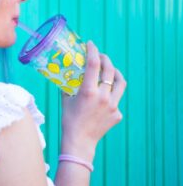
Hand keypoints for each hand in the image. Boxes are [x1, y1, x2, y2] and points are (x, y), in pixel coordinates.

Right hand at [60, 40, 126, 160]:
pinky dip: (110, 95)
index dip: (92, 50)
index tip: (90, 43)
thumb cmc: (69, 120)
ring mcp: (113, 106)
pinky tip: (103, 98)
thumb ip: (69, 85)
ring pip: (120, 83)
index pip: (93, 64)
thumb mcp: (66, 99)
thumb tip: (68, 73)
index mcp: (88, 91)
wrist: (79, 141)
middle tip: (101, 56)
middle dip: (105, 59)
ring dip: (115, 73)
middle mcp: (103, 96)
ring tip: (110, 71)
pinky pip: (116, 99)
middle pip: (110, 70)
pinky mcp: (117, 114)